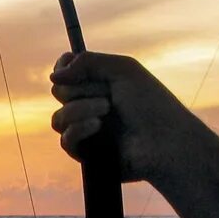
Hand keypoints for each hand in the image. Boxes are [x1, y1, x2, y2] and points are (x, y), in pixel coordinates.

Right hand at [50, 51, 199, 185]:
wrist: (165, 141)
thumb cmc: (151, 104)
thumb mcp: (123, 70)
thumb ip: (87, 62)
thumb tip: (53, 76)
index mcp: (100, 85)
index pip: (66, 72)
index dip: (63, 68)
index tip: (67, 67)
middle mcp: (91, 106)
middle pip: (59, 92)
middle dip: (80, 89)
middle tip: (108, 94)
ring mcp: (88, 132)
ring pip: (58, 118)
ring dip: (80, 109)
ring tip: (106, 110)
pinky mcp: (87, 155)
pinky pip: (65, 140)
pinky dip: (79, 129)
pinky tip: (97, 127)